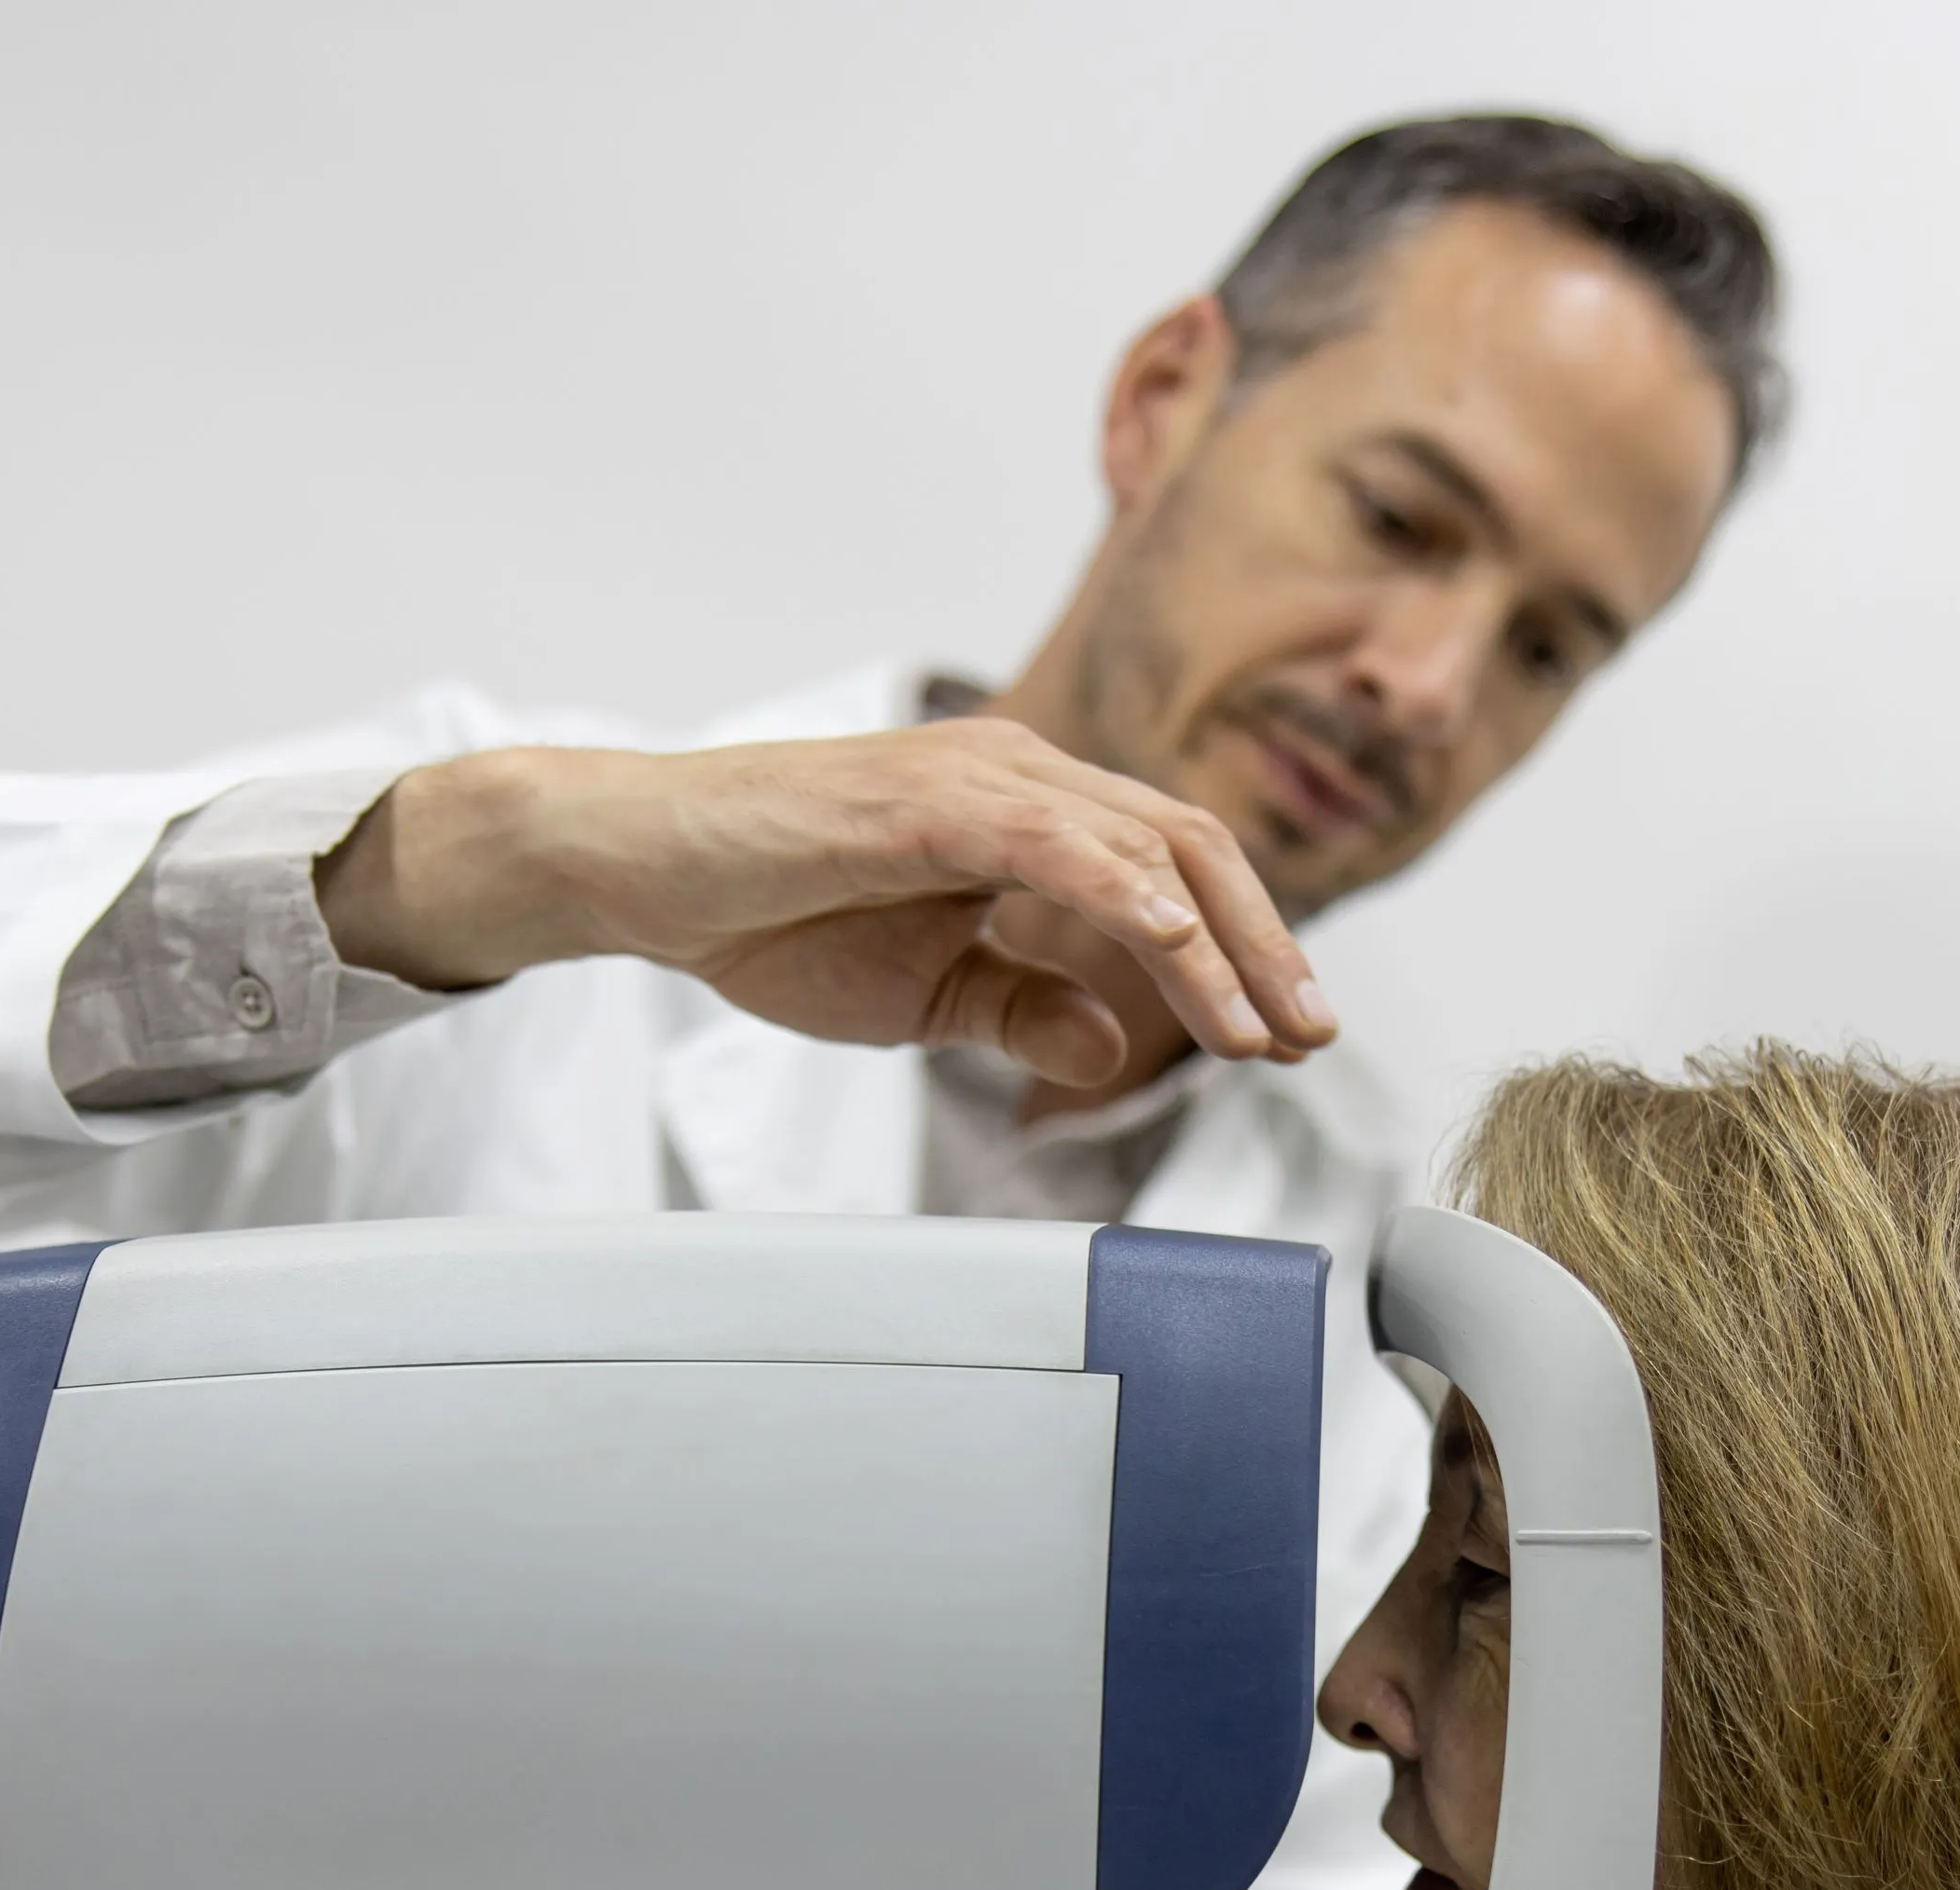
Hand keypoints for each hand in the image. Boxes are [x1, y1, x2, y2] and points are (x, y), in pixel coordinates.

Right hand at [315, 720, 1335, 1089]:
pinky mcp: (926, 796)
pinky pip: (1054, 841)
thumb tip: (1111, 1045)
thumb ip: (1025, 1008)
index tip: (1290, 1038)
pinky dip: (1126, 896)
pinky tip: (1172, 953)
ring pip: (1142, 843)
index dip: (1247, 952)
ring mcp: (976, 775)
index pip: (1176, 872)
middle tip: (1311, 1038)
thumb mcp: (930, 995)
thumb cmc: (774, 917)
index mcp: (1033, 815)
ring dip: (1217, 940)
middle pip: (1190, 848)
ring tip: (1261, 1027)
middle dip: (1266, 949)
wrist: (647, 873)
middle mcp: (1021, 775)